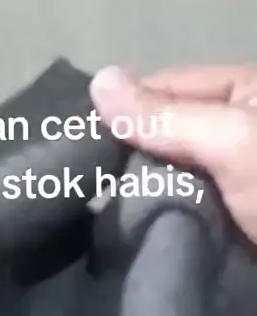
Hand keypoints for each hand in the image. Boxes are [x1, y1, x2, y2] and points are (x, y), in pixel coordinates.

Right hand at [90, 64, 256, 244]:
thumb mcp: (232, 141)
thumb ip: (166, 115)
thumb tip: (98, 81)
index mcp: (245, 93)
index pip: (167, 88)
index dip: (123, 108)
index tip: (75, 138)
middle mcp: (236, 131)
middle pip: (166, 133)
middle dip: (129, 157)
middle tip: (77, 178)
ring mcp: (234, 183)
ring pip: (170, 178)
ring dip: (141, 196)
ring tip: (89, 209)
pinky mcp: (229, 226)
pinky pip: (184, 215)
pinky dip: (160, 223)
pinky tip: (120, 234)